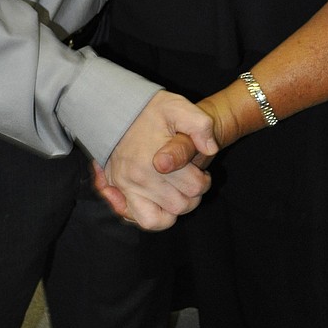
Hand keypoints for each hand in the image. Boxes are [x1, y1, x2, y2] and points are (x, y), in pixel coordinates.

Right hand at [94, 91, 217, 230]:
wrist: (118, 111)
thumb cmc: (150, 111)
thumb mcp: (178, 107)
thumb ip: (199, 124)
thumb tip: (210, 149)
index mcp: (156, 160)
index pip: (195, 185)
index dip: (203, 178)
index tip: (198, 169)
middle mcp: (140, 178)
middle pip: (182, 204)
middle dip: (192, 192)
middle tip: (189, 176)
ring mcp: (128, 188)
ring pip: (166, 217)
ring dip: (177, 205)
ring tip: (177, 188)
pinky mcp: (121, 193)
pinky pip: (146, 220)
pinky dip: (159, 217)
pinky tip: (163, 201)